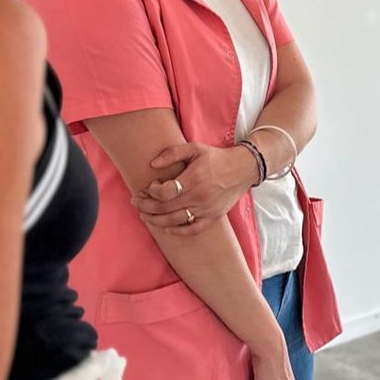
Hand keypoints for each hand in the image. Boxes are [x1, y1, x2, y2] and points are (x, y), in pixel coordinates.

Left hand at [131, 142, 256, 235]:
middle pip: (165, 208)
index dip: (152, 192)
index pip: (165, 192)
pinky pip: (192, 229)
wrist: (244, 168)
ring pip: (175, 221)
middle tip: (136, 202)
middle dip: (146, 206)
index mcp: (193, 179)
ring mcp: (206, 209)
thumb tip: (152, 164)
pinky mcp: (213, 217)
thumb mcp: (195, 148)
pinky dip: (178, 232)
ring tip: (144, 216)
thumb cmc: (217, 157)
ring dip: (156, 220)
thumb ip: (173, 153)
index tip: (148, 187)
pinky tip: (166, 228)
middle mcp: (199, 197)